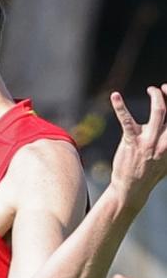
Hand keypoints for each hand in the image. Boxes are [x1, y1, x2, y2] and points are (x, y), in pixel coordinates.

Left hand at [109, 84, 166, 211]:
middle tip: (162, 88)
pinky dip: (120, 106)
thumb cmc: (149, 173)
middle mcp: (164, 141)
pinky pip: (127, 120)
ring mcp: (148, 141)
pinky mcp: (132, 142)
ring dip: (156, 96)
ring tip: (151, 89)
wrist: (131, 189)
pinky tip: (115, 96)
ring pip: (159, 111)